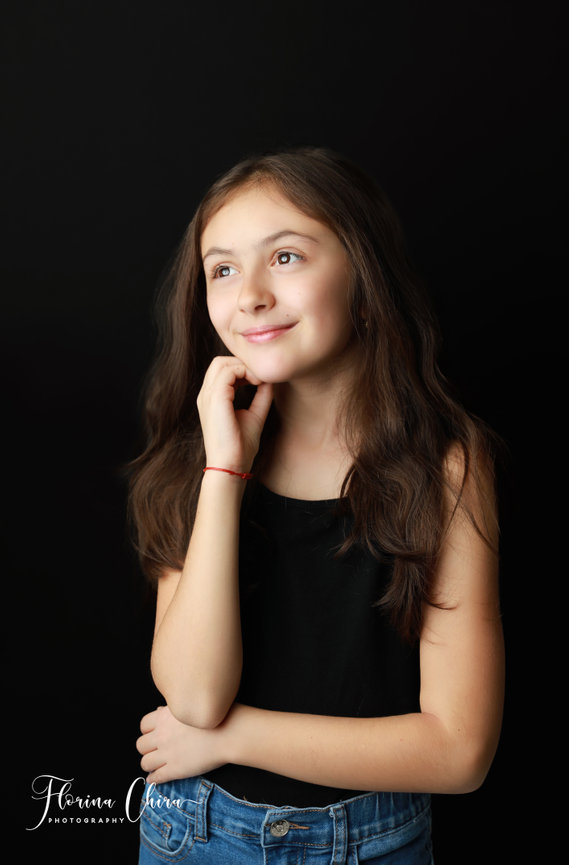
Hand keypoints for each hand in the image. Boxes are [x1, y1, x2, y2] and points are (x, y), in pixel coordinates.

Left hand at [136, 705, 228, 784]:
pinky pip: (156, 777)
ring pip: (145, 763)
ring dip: (149, 764)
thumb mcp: (191, 706)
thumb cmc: (215, 716)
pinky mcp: (175, 770)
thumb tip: (159, 711)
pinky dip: (154, 779)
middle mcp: (163, 735)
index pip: (144, 725)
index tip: (155, 734)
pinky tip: (156, 778)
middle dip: (147, 748)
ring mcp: (167, 753)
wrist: (230, 733)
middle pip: (141, 745)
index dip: (149, 730)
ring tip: (155, 764)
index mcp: (165, 717)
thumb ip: (172, 710)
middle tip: (155, 750)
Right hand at [197, 356, 272, 472]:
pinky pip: (228, 371)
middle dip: (242, 364)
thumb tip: (269, 380)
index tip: (260, 380)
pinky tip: (257, 383)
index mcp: (211, 399)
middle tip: (260, 378)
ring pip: (222, 363)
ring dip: (244, 366)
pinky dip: (245, 372)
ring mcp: (208, 396)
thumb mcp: (254, 416)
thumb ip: (260, 397)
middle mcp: (206, 395)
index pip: (222, 370)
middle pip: (220, 362)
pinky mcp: (215, 399)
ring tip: (259, 380)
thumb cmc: (239, 448)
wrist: (230, 466)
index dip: (242, 369)